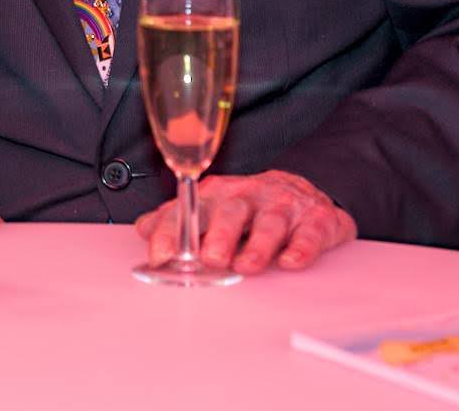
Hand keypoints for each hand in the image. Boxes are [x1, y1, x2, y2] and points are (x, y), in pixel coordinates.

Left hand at [134, 169, 354, 273]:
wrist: (303, 192)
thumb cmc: (249, 208)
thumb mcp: (211, 209)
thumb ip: (176, 220)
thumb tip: (143, 230)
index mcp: (217, 195)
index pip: (189, 209)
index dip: (172, 231)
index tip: (160, 256)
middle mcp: (249, 196)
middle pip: (231, 211)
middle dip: (220, 235)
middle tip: (212, 259)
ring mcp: (283, 206)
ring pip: (270, 222)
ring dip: (258, 245)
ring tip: (248, 267)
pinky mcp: (316, 219)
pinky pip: (309, 232)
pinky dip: (301, 248)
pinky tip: (291, 262)